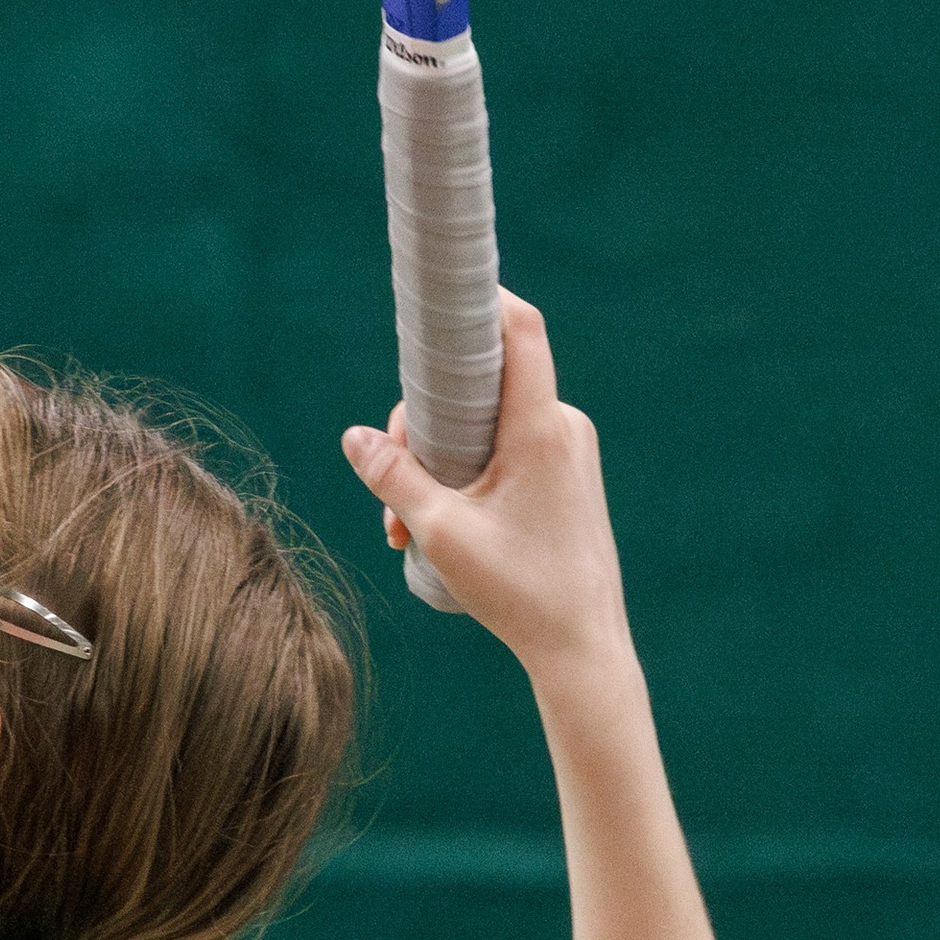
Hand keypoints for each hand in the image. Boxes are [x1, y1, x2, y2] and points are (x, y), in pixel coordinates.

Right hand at [342, 292, 631, 683]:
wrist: (584, 648)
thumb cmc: (519, 591)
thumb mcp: (440, 533)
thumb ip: (394, 478)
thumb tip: (356, 438)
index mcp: (539, 428)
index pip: (519, 330)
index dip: (482, 297)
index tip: (440, 290)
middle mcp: (562, 427)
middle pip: (481, 382)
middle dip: (423, 422)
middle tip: (391, 486)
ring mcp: (569, 450)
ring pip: (488, 420)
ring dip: (440, 458)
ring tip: (406, 525)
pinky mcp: (568, 475)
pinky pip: (507, 448)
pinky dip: (467, 473)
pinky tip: (440, 525)